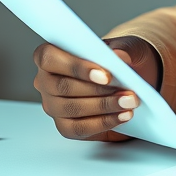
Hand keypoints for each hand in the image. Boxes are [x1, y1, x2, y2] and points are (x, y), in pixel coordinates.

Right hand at [32, 35, 161, 141]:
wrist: (130, 79)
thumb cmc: (120, 59)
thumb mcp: (128, 47)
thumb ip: (124, 48)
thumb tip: (118, 56)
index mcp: (51, 54)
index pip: (49, 57)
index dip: (75, 66)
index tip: (105, 75)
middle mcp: (46, 80)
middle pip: (61, 86)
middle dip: (97, 91)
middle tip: (128, 92)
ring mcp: (53, 105)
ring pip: (70, 109)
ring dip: (104, 106)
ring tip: (129, 103)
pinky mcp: (65, 125)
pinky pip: (79, 128)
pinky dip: (104, 123)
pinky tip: (122, 116)